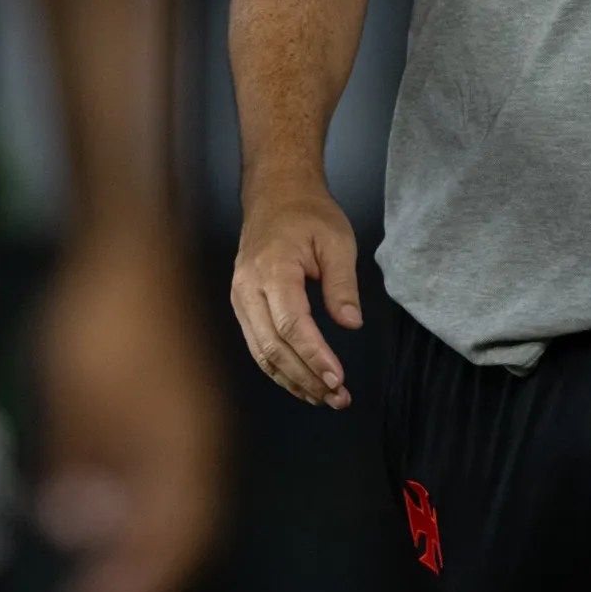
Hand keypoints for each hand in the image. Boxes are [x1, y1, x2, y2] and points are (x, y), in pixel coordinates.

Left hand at [36, 226, 222, 591]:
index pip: (167, 542)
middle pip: (183, 533)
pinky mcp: (179, 405)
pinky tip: (112, 510)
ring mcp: (192, 422)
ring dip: (146, 544)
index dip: (133, 587)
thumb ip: (80, 468)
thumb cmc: (100, 319)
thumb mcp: (74, 399)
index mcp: (179, 448)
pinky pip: (173, 475)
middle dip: (144, 578)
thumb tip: (75, 527)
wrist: (129, 246)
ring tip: (104, 571)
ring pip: (182, 505)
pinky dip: (147, 506)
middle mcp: (197, 443)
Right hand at [229, 172, 360, 408]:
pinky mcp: (242, 304)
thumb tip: (350, 324)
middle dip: (306, 377)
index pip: (291, 324)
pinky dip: (278, 369)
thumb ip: (343, 284)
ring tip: (324, 398)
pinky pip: (257, 345)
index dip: (315, 356)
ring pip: (261, 352)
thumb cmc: (307, 213)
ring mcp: (240, 297)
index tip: (338, 379)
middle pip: (273, 346)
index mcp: (273, 269)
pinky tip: (302, 382)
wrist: (275, 194)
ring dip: (293, 380)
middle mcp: (249, 287)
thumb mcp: (337, 241)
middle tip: (338, 397)